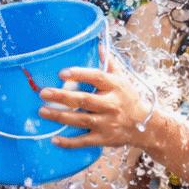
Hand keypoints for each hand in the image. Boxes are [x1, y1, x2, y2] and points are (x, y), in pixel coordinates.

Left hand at [37, 60, 152, 149]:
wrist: (145, 126)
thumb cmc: (130, 99)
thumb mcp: (123, 79)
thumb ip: (110, 63)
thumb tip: (99, 45)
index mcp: (115, 87)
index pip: (96, 77)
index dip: (79, 74)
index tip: (62, 73)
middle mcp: (111, 104)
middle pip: (84, 100)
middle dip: (62, 97)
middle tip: (43, 93)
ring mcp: (107, 123)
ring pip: (80, 120)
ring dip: (60, 117)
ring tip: (43, 111)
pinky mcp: (104, 138)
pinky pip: (84, 141)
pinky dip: (69, 142)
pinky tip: (54, 139)